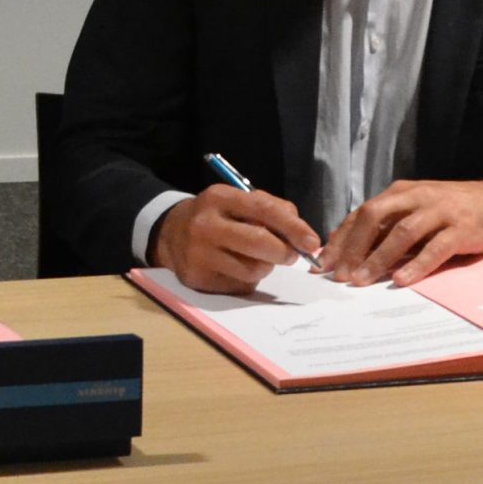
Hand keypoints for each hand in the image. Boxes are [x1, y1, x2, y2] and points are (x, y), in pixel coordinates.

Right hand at [152, 183, 323, 294]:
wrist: (170, 233)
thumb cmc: (216, 215)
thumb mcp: (237, 200)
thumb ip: (271, 209)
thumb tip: (301, 235)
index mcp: (219, 197)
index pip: (264, 210)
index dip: (293, 227)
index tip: (312, 242)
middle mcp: (206, 225)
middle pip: (260, 243)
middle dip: (284, 252)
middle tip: (291, 255)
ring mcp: (199, 254)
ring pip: (253, 269)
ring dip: (265, 267)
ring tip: (254, 257)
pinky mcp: (198, 279)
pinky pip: (240, 286)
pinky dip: (247, 279)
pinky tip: (235, 267)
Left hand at [321, 178, 482, 286]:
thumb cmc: (454, 209)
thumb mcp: (417, 210)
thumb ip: (388, 225)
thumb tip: (350, 247)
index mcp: (401, 192)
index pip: (361, 213)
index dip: (341, 239)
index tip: (323, 264)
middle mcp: (416, 197)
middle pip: (374, 217)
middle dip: (353, 247)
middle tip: (339, 275)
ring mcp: (440, 211)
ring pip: (402, 232)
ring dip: (379, 258)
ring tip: (362, 281)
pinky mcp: (462, 228)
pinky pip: (436, 247)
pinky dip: (417, 264)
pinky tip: (401, 280)